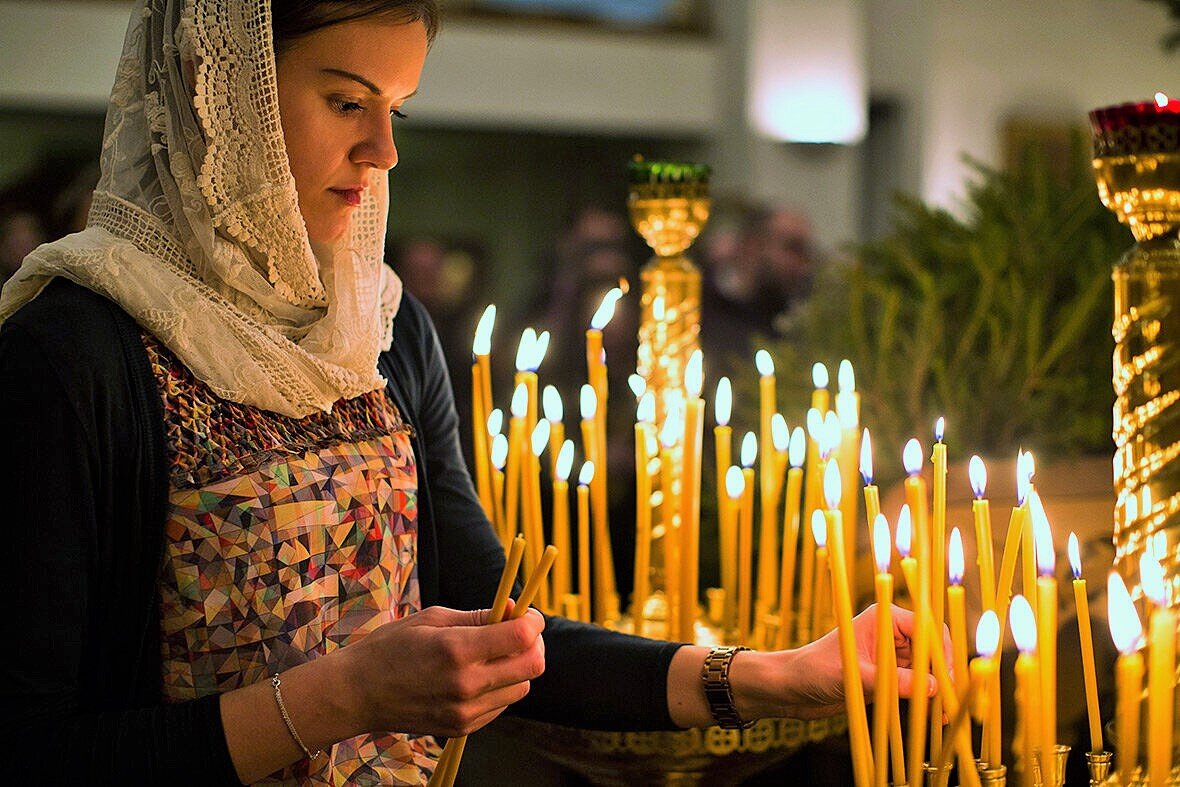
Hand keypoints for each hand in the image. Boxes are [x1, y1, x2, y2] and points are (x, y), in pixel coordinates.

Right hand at [339, 602, 545, 736]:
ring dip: (517, 667)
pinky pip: (501, 705)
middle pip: (533, 665)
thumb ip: (478, 616)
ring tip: (492, 654)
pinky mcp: (462, 728)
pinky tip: (477, 675)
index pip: (521, 637)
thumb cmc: (391, 647)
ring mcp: (465, 711)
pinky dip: (499, 687)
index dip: (533, 621)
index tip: (527, 614)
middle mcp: (466, 684)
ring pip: (522, 687)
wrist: (357, 694)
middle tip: (518, 632)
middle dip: (533, 643)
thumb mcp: (432, 618)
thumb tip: (514, 611)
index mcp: (457, 650)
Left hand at [732, 604, 948, 720]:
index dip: (942, 653)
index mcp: (884, 618)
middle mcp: (891, 634)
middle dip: (944, 675)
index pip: (927, 629)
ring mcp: (891, 656)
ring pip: (928, 671)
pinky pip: (916, 686)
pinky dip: (926, 700)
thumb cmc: (814, 670)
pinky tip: (933, 717)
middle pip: (932, 651)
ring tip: (944, 716)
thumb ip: (893, 682)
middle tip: (951, 703)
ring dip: (938, 691)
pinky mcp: (888, 677)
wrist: (792, 688)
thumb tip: (933, 688)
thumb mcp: (855, 677)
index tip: (947, 679)